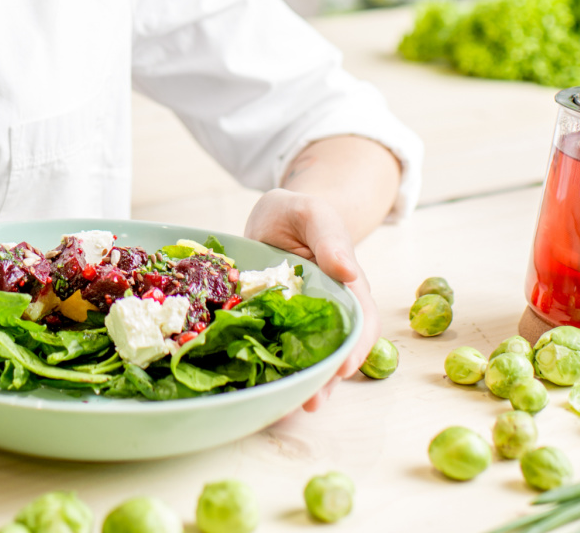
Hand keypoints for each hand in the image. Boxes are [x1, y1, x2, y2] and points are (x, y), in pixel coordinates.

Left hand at [243, 188, 378, 411]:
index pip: (360, 322)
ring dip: (301, 381)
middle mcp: (328, 309)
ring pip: (307, 356)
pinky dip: (270, 366)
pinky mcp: (273, 322)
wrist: (278, 216)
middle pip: (336, 349)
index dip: (354, 347)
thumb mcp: (314, 214)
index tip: (342, 368)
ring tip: (286, 406)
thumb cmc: (300, 213)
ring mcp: (300, 320)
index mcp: (346, 285)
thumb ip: (330, 239)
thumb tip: (348, 270)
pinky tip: (258, 385)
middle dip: (326, 379)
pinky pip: (275, 346)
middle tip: (310, 402)